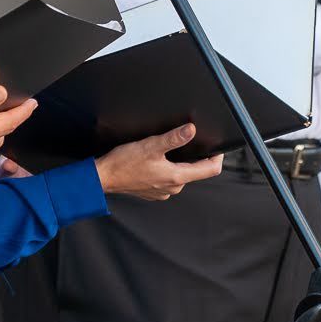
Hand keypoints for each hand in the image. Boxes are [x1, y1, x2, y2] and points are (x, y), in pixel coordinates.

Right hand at [94, 125, 223, 200]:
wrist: (104, 177)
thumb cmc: (124, 163)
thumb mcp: (151, 145)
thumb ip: (173, 138)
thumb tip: (192, 130)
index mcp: (176, 177)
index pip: (210, 170)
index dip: (217, 157)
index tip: (217, 146)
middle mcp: (173, 187)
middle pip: (195, 171)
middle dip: (195, 156)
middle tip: (190, 141)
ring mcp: (163, 191)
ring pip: (180, 174)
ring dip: (179, 162)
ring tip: (169, 150)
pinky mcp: (154, 191)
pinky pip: (168, 179)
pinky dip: (167, 169)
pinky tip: (155, 160)